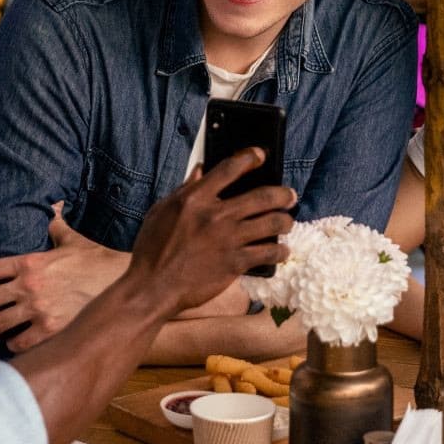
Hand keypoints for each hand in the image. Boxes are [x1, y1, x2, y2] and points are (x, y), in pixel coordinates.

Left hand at [0, 206, 128, 349]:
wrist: (121, 282)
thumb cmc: (96, 261)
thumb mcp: (72, 239)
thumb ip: (56, 226)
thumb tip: (53, 208)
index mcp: (29, 262)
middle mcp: (28, 286)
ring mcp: (38, 309)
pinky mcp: (51, 329)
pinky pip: (19, 342)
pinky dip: (11, 345)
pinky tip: (11, 345)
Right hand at [124, 148, 294, 318]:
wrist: (153, 287)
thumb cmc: (152, 249)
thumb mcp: (162, 211)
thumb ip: (185, 189)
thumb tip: (201, 170)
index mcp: (195, 198)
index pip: (229, 168)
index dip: (249, 157)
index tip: (260, 155)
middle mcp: (216, 216)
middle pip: (262, 196)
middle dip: (283, 194)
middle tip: (290, 195)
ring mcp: (228, 240)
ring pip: (272, 223)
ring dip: (285, 221)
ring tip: (287, 222)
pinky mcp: (235, 263)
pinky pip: (268, 253)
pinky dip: (280, 251)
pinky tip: (281, 250)